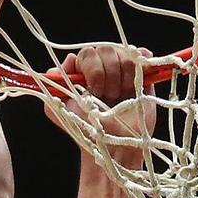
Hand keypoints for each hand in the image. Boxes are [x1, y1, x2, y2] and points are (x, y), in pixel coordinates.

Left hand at [57, 45, 156, 169]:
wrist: (112, 147)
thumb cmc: (87, 131)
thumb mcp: (60, 110)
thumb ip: (54, 85)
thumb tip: (70, 59)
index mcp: (85, 70)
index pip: (88, 54)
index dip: (92, 70)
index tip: (93, 91)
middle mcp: (104, 67)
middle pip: (107, 50)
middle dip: (108, 75)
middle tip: (108, 97)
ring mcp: (124, 71)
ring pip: (125, 55)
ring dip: (123, 79)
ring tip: (121, 98)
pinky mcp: (142, 77)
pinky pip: (142, 57)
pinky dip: (142, 64)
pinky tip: (135, 83)